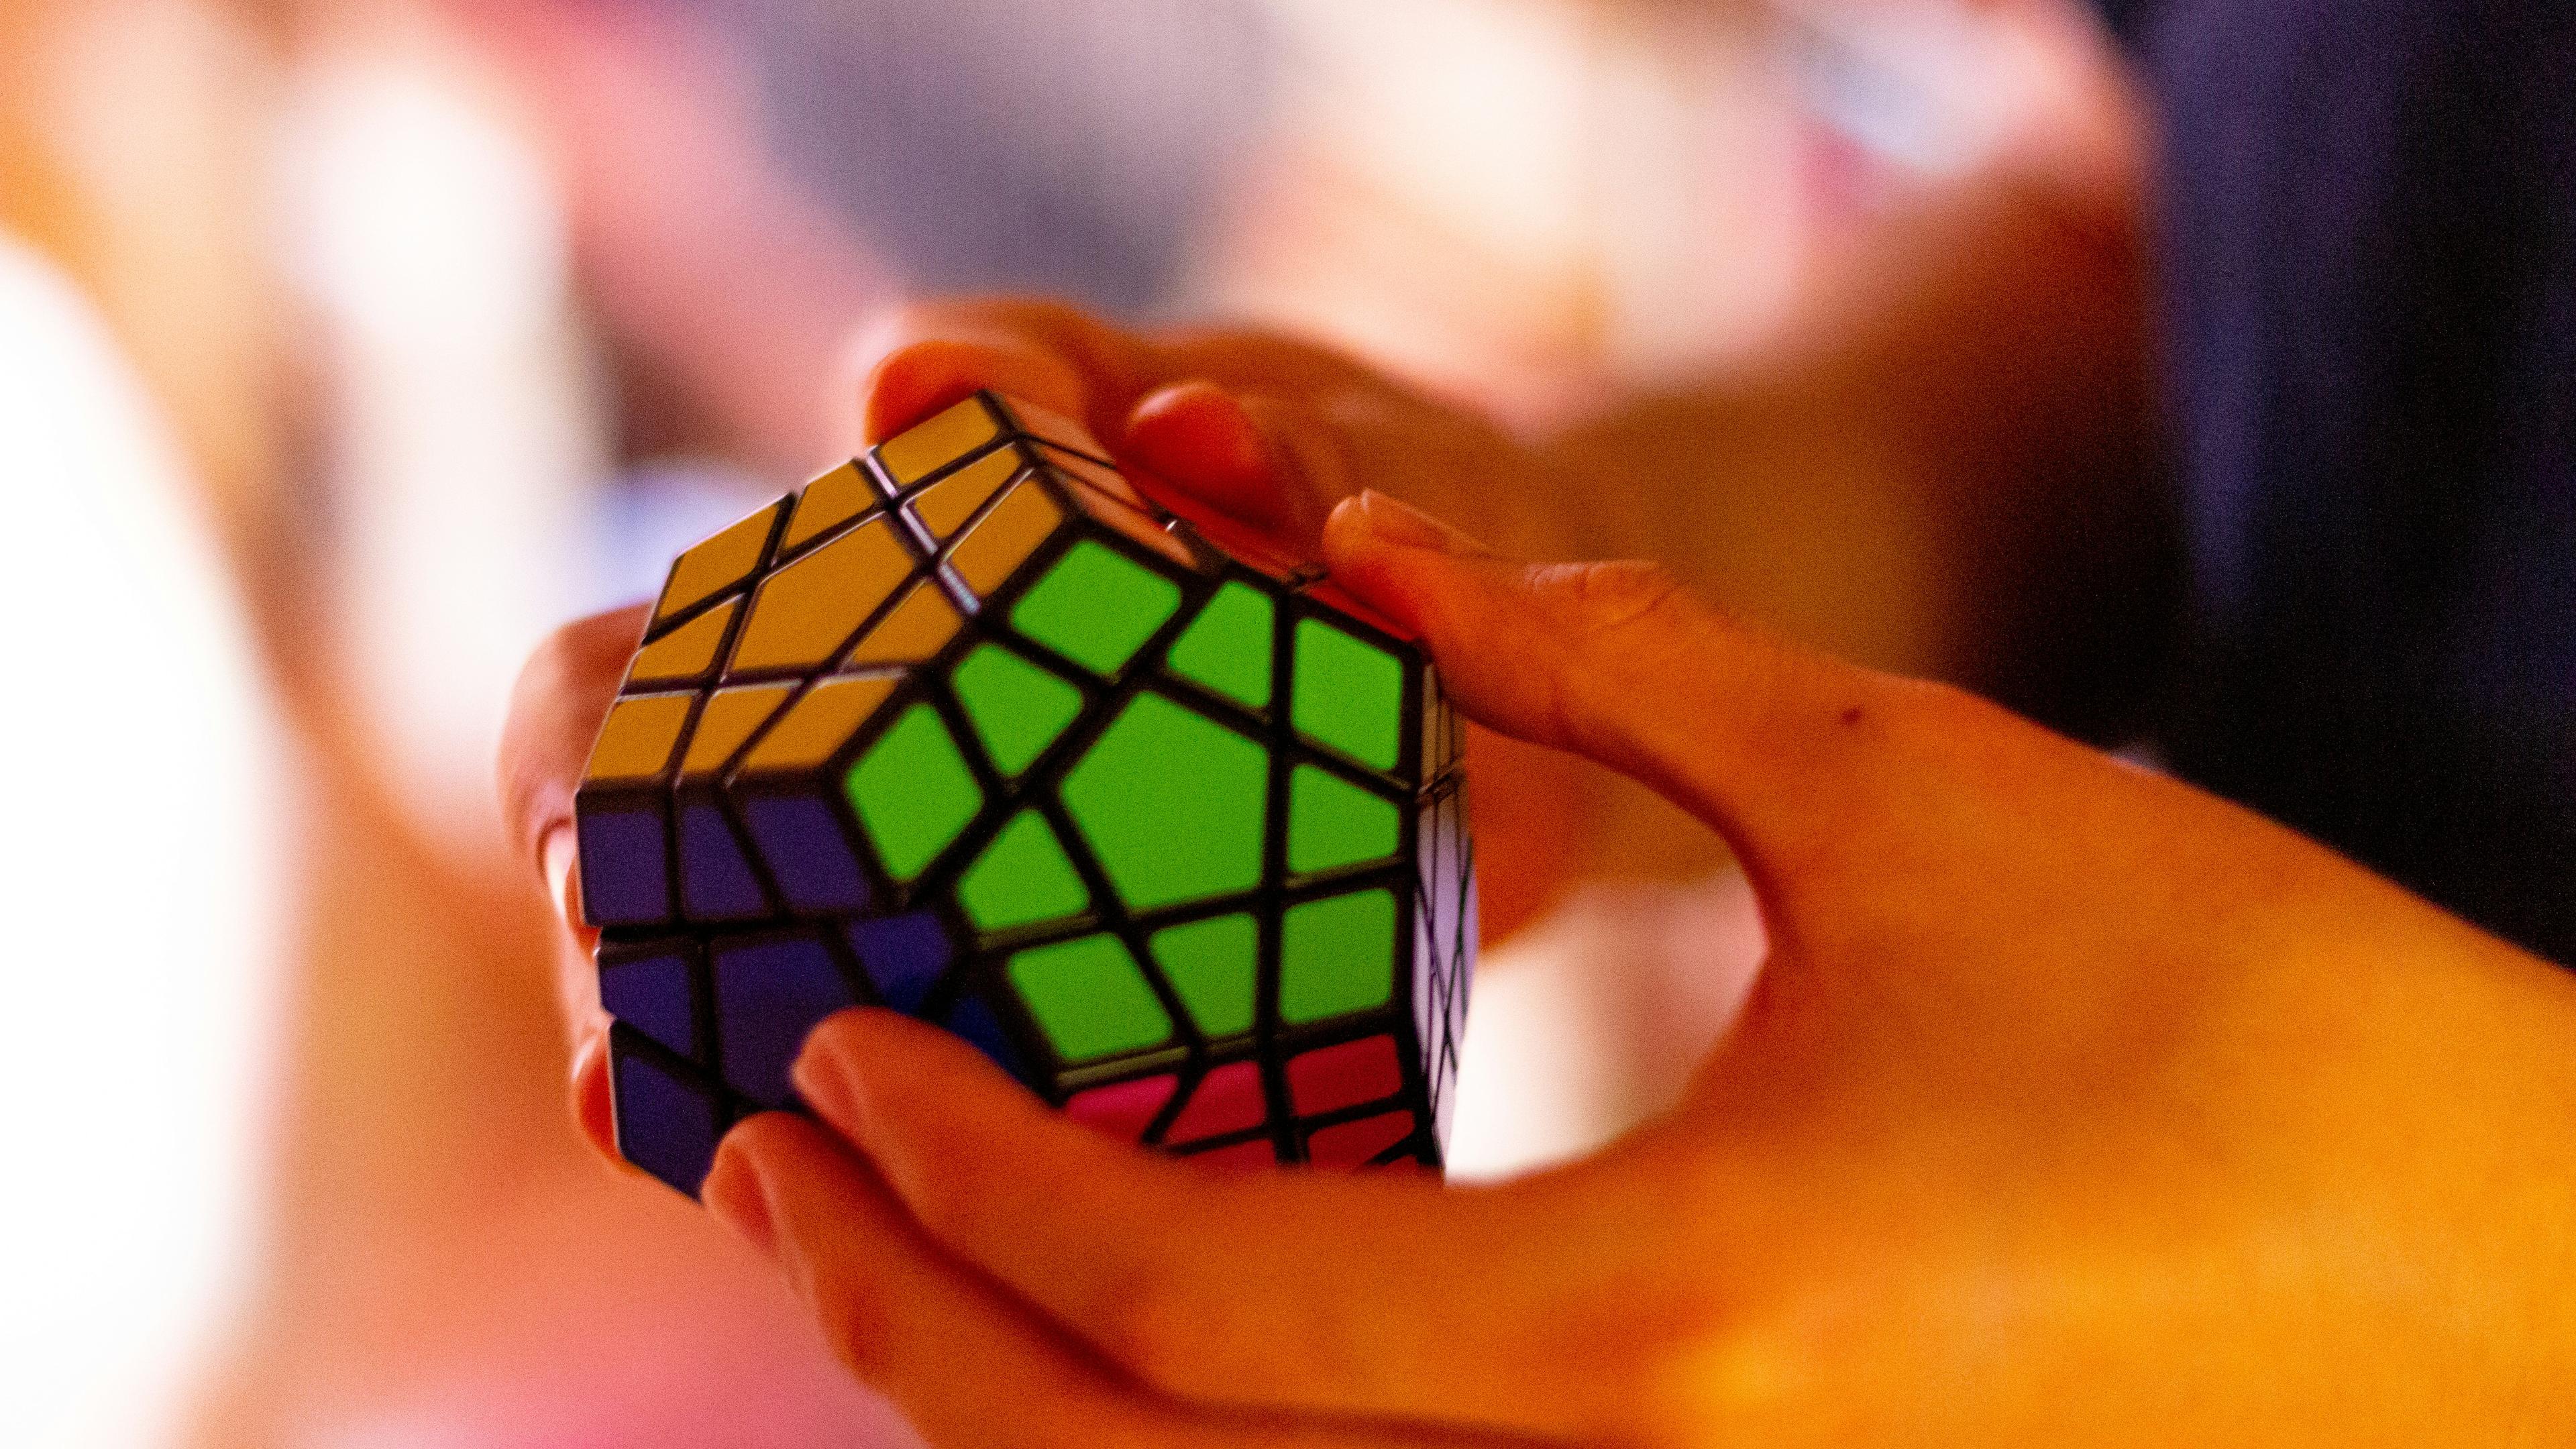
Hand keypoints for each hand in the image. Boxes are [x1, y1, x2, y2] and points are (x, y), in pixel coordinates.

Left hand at [693, 487, 2575, 1444]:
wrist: (2527, 1292)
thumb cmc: (2271, 1025)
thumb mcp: (1922, 802)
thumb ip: (1612, 670)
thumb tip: (1370, 551)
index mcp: (1660, 1327)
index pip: (1188, 1294)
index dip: (964, 1179)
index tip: (828, 1062)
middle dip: (917, 1331)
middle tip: (776, 1162)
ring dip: (1037, 1406)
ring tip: (906, 1242)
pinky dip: (1211, 1440)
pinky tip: (1153, 1306)